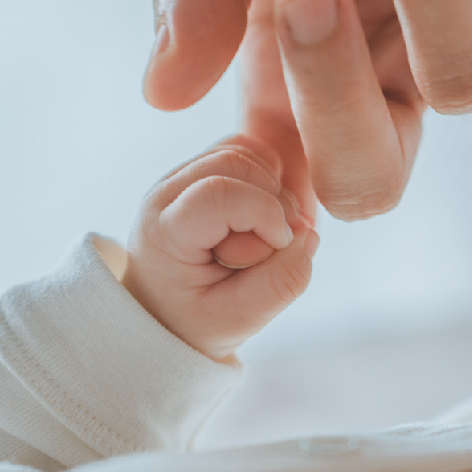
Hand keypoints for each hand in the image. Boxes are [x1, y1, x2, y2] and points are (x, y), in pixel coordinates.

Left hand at [124, 136, 319, 359]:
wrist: (166, 314)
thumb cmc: (196, 320)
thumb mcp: (239, 321)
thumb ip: (280, 284)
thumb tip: (308, 236)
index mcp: (164, 232)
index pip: (219, 193)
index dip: (266, 213)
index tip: (280, 246)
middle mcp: (165, 195)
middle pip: (234, 162)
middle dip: (273, 199)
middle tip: (278, 243)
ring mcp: (181, 177)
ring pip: (243, 150)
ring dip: (272, 187)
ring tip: (269, 233)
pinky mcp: (201, 171)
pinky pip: (246, 153)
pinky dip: (268, 178)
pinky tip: (265, 216)